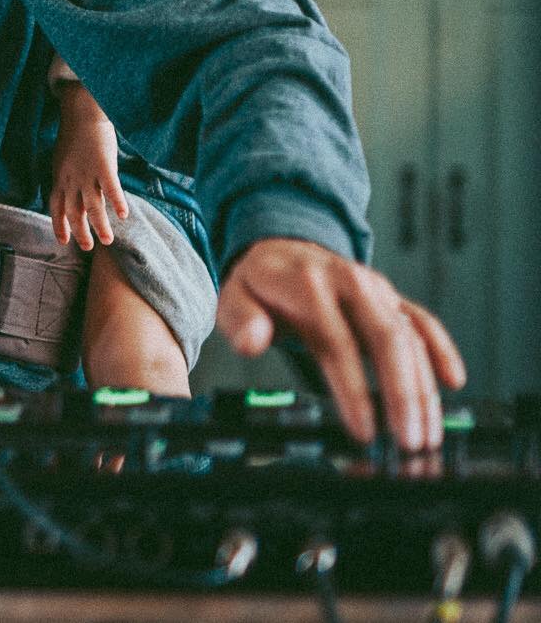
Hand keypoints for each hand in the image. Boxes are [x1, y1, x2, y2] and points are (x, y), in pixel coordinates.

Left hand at [50, 82, 126, 248]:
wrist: (82, 113)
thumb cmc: (74, 136)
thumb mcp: (62, 160)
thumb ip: (66, 178)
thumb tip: (73, 194)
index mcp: (59, 178)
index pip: (55, 207)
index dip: (58, 225)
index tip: (63, 241)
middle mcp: (70, 179)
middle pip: (74, 212)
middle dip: (80, 232)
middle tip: (88, 247)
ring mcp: (86, 173)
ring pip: (93, 206)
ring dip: (100, 225)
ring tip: (108, 240)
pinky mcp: (103, 165)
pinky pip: (111, 188)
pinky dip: (118, 202)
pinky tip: (124, 215)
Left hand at [218, 238, 465, 451]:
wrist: (281, 246)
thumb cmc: (260, 283)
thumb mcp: (233, 297)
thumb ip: (241, 321)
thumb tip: (253, 342)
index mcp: (308, 286)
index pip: (337, 343)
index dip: (353, 389)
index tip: (363, 428)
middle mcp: (349, 284)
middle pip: (387, 340)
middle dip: (403, 394)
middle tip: (409, 440)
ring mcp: (375, 290)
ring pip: (410, 338)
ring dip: (423, 388)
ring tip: (426, 433)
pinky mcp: (391, 297)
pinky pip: (423, 321)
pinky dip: (441, 349)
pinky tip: (453, 380)